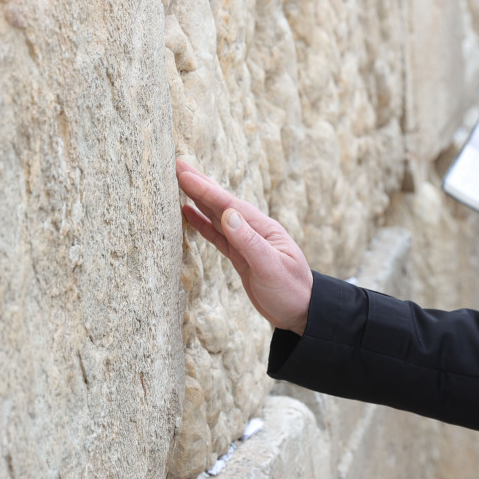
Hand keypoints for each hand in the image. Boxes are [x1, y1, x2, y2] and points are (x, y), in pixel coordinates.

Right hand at [176, 161, 312, 334]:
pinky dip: (202, 223)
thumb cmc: (290, 290)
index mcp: (263, 228)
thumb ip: (248, 242)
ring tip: (179, 182)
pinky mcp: (240, 257)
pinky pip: (217, 235)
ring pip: (217, 216)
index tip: (183, 172)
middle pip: (221, 203)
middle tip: (177, 164)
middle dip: (199, 185)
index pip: (228, 204)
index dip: (204, 188)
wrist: (301, 313)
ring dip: (198, 199)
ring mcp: (246, 243)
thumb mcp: (270, 267)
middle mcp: (254, 230)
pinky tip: (188, 213)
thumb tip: (227, 214)